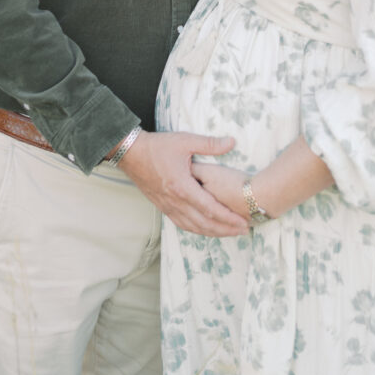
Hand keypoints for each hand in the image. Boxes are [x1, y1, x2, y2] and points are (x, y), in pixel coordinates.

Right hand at [119, 131, 248, 236]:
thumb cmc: (157, 146)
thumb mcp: (185, 141)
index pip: (210, 209)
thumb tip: (232, 142)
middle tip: (243, 231)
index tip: (243, 222)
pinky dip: (196, 229)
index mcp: (182, 187)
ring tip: (229, 233)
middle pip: (204, 223)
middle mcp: (175, 201)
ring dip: (212, 232)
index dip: (228, 218)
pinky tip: (204, 229)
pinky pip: (182, 224)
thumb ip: (210, 144)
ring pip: (193, 227)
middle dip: (225, 229)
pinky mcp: (162, 206)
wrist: (131, 153)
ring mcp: (167, 206)